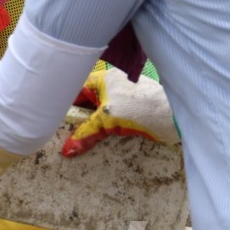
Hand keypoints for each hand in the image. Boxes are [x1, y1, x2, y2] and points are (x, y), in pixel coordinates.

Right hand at [61, 66, 177, 157]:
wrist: (175, 116)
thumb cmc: (140, 108)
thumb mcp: (107, 121)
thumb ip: (85, 134)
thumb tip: (67, 150)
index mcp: (102, 79)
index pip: (75, 90)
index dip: (64, 104)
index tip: (54, 119)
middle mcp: (111, 85)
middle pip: (87, 102)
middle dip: (78, 118)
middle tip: (66, 134)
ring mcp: (123, 98)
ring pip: (100, 112)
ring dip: (93, 126)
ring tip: (82, 140)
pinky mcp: (134, 111)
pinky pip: (113, 120)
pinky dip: (106, 129)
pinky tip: (102, 140)